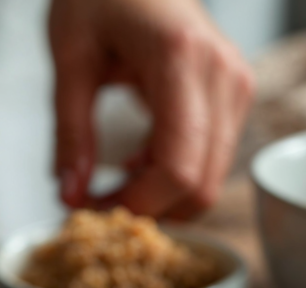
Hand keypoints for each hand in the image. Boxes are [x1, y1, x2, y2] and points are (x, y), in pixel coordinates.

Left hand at [50, 0, 254, 217]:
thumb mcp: (69, 59)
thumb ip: (69, 133)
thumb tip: (69, 197)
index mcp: (182, 61)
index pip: (176, 169)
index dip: (135, 205)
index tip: (91, 208)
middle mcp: (224, 76)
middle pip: (199, 186)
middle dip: (147, 210)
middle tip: (96, 205)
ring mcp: (236, 86)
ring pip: (208, 181)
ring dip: (159, 199)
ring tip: (112, 184)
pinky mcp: (234, 95)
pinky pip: (209, 161)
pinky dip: (171, 180)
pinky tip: (135, 164)